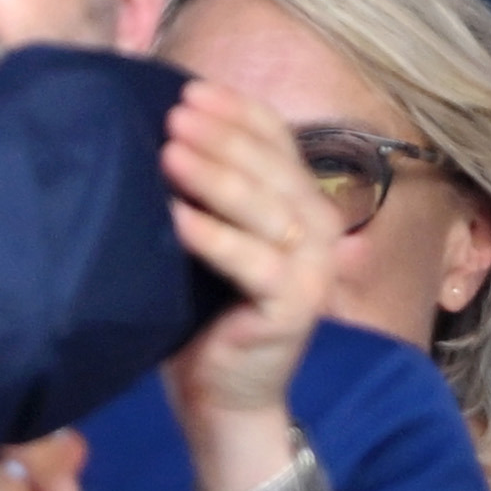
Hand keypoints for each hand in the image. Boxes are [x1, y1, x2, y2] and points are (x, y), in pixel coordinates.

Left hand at [159, 83, 337, 471]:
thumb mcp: (216, 236)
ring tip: (169, 151)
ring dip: (215, 175)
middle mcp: (320, 229)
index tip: (189, 88)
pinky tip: (178, 217)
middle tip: (173, 115)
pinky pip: (252, 262)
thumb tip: (171, 120)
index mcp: (304, 201)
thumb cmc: (208, 311)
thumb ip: (214, 187)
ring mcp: (313, 269)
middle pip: (269, 166)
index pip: (276, 137)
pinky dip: (214, 237)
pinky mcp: (295, 307)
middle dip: (219, 135)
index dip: (235, 110)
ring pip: (263, 207)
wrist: (225, 401)